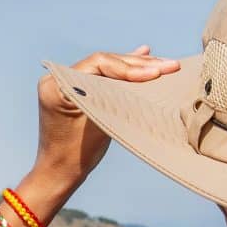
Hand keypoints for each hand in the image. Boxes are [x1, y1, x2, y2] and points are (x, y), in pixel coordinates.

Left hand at [29, 46, 180, 206]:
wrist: (60, 173)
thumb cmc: (77, 153)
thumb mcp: (99, 122)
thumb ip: (116, 96)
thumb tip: (146, 75)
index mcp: (57, 83)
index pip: (99, 64)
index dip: (130, 67)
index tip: (156, 73)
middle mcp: (59, 77)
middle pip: (105, 62)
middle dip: (139, 65)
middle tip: (170, 65)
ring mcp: (67, 82)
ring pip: (107, 67)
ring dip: (136, 65)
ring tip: (163, 63)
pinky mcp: (77, 89)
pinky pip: (102, 74)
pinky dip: (123, 69)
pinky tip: (142, 53)